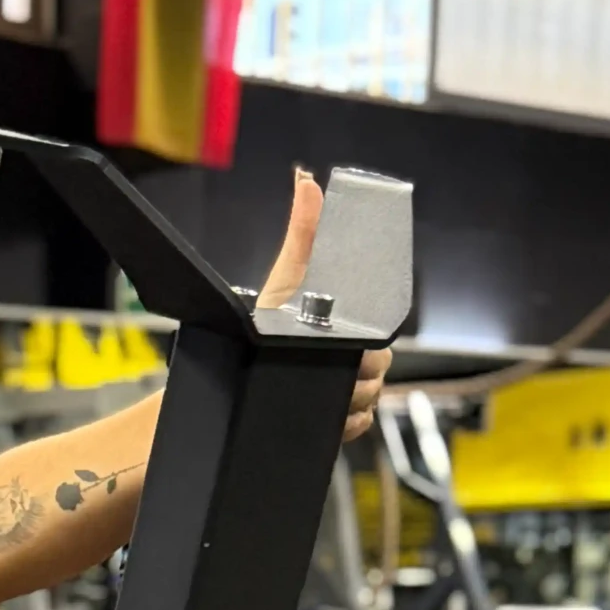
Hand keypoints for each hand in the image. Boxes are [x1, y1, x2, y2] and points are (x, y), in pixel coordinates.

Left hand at [259, 165, 391, 442]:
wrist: (229, 373)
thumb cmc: (260, 322)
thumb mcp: (285, 278)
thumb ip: (302, 234)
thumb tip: (307, 182)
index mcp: (345, 326)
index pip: (380, 339)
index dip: (370, 348)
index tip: (353, 351)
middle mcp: (348, 359)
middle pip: (379, 372)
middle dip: (359, 376)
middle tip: (329, 371)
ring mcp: (340, 392)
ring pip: (369, 401)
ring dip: (350, 401)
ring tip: (320, 392)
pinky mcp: (330, 421)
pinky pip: (357, 427)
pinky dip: (346, 424)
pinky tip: (327, 416)